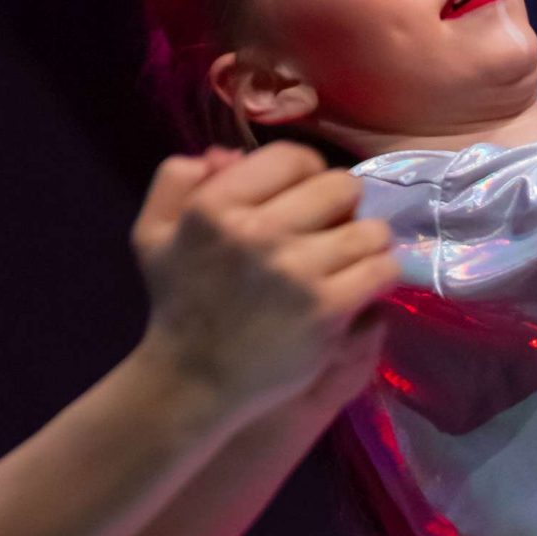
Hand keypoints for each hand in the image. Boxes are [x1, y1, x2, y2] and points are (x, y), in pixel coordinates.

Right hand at [131, 142, 399, 426]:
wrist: (195, 382)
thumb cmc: (179, 305)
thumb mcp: (153, 233)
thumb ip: (177, 180)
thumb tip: (228, 153)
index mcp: (215, 206)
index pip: (293, 158)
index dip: (309, 172)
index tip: (309, 196)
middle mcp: (257, 231)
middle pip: (338, 186)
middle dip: (343, 205)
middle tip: (336, 227)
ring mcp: (296, 272)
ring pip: (368, 229)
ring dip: (369, 241)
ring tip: (357, 256)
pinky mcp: (326, 310)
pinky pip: (381, 270)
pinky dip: (383, 272)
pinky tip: (368, 282)